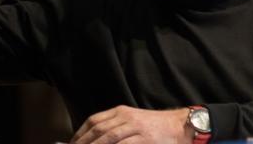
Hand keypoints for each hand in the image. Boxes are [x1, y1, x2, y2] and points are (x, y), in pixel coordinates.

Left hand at [71, 105, 191, 143]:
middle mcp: (125, 117)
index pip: (94, 120)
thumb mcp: (133, 121)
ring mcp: (135, 127)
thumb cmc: (155, 127)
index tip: (73, 143)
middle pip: (98, 129)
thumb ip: (116, 127)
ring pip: (108, 137)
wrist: (179, 126)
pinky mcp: (144, 138)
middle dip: (84, 142)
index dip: (81, 133)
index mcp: (120, 112)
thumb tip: (96, 139)